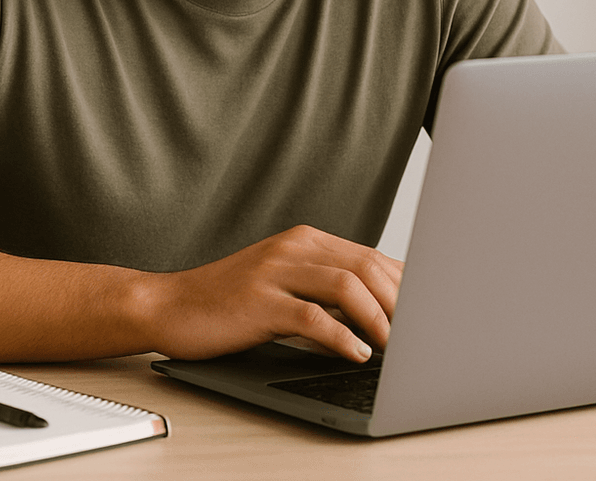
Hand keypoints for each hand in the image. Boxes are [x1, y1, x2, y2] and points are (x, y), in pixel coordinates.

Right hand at [144, 225, 403, 362]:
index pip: (371, 256)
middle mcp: (293, 248)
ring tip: (393, 347)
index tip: (426, 315)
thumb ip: (327, 291)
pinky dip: (341, 337)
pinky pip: (311, 316)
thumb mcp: (285, 286)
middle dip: (400, 302)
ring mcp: (274, 272)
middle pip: (366, 266)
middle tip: (419, 335)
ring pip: (345, 286)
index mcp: (305, 241)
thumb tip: (382, 311)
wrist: (169, 305)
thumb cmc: (229, 302)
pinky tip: (356, 353)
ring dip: (377, 319)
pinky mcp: (258, 301)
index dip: (405, 286)